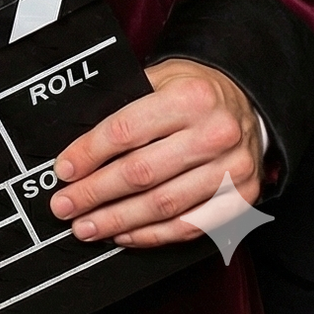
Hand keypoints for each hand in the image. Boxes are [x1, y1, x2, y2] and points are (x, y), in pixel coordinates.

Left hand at [50, 59, 262, 245]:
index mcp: (190, 98)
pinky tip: (126, 234)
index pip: (125, 131)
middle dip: (95, 194)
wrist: (249, 103)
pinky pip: (192, 226)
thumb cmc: (195, 92)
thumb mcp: (160, 78)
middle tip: (65, 206)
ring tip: (88, 226)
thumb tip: (76, 146)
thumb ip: (123, 104)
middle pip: (141, 172)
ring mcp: (233, 170)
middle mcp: (215, 134)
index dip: (88, 154)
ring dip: (119, 220)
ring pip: (164, 205)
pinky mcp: (243, 197)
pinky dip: (154, 235)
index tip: (64, 171)